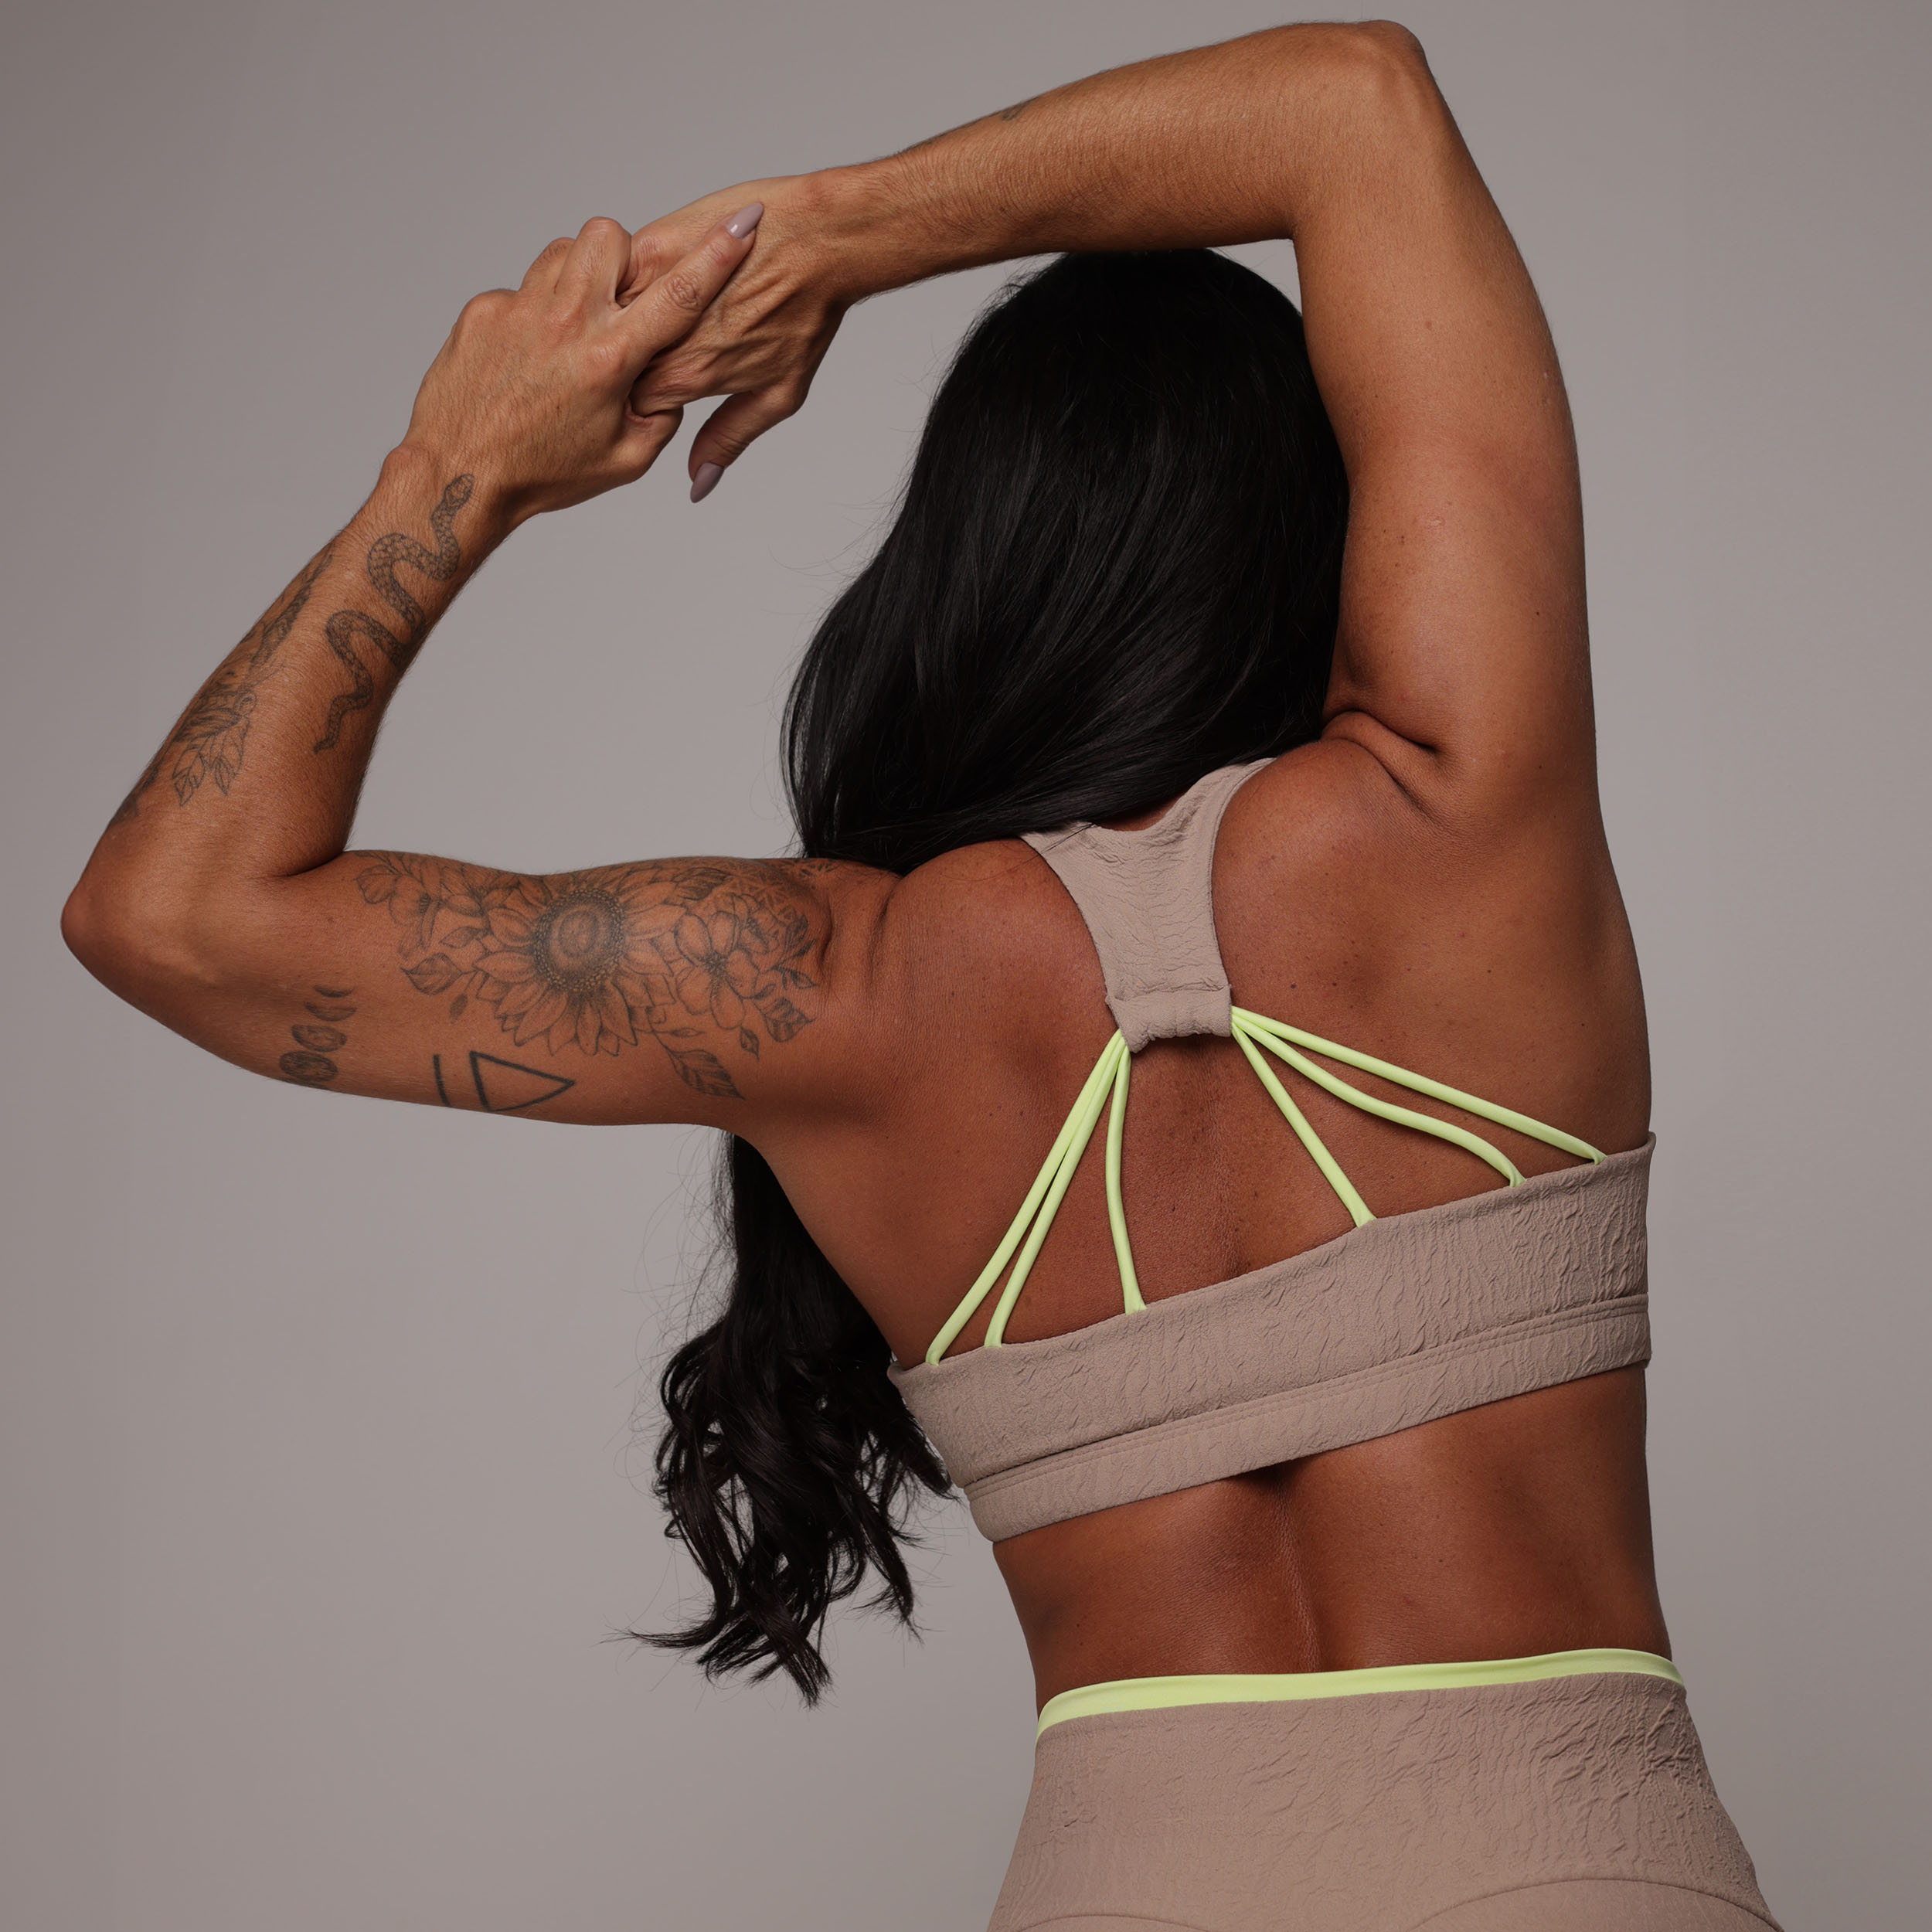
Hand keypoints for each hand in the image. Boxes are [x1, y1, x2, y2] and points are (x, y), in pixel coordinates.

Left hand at [397, 206, 764, 528]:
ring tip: (578, 329)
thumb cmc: (545, 474)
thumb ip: (662, 418)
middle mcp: (566, 323)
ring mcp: (520, 310)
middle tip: (620, 301)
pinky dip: (540, 311)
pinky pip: (524, 287)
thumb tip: (670, 386)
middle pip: (610, 238)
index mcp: (610, 360)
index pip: (678, 295)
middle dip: (624, 258)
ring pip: (564, 250)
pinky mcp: (484, 311)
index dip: (717, 258)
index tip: (744, 224)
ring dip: (582, 278)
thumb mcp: (624, 460)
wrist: (459, 473)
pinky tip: (534, 355)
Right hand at [622, 173, 872, 497]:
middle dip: (619, 357)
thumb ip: (728, 437)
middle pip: (611, 360)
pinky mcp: (655, 242)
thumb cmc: (808, 314)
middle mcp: (666, 334)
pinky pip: (617, 268)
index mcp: (689, 375)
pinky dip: (624, 276)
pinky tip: (651, 275)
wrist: (823, 240)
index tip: (649, 387)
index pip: (628, 402)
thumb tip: (698, 482)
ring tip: (645, 309)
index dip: (634, 397)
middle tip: (646, 345)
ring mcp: (656, 286)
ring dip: (615, 315)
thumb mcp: (780, 394)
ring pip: (604, 313)